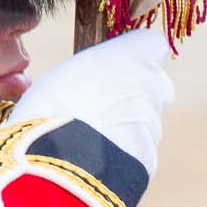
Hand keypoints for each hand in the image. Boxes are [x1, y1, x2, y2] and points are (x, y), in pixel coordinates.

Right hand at [11, 27, 175, 179]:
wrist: (57, 160)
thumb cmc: (49, 109)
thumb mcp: (64, 74)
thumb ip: (96, 72)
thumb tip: (100, 81)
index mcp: (128, 57)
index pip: (153, 44)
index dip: (141, 56)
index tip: (126, 64)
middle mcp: (148, 86)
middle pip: (158, 86)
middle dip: (140, 96)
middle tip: (107, 107)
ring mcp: (152, 124)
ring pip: (147, 124)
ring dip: (128, 130)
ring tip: (92, 141)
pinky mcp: (148, 159)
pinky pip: (139, 155)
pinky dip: (124, 158)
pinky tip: (97, 162)